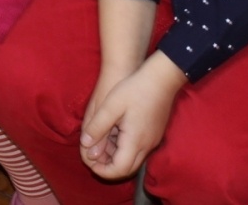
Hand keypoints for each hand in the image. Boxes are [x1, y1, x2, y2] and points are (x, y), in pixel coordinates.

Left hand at [79, 52, 184, 179]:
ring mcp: (153, 141)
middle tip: (93, 154)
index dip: (102, 170)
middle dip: (108, 167)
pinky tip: (114, 134)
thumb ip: (97, 127)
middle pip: (127, 169)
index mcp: (135, 141)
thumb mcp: (111, 106)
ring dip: (116, 157)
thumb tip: (85, 145)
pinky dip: (124, 149)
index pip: (119, 170)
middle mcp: (146, 146)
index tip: (89, 161)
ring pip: (133, 160)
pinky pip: (138, 150)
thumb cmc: (135, 89)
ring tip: (101, 143)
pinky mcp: (154, 134)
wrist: (162, 78)